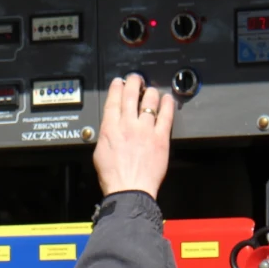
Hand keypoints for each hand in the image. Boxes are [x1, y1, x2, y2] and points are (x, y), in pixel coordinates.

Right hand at [93, 74, 174, 199]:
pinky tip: (168, 99)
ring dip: (150, 92)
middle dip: (134, 83)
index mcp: (110, 128)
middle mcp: (128, 125)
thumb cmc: (114, 177)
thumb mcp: (100, 153)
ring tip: (152, 89)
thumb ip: (107, 136)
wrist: (129, 189)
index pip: (113, 100)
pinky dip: (167, 104)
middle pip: (131, 96)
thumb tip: (110, 130)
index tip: (119, 82)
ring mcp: (145, 130)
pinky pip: (166, 116)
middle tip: (136, 78)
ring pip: (149, 102)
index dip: (116, 88)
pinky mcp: (160, 138)